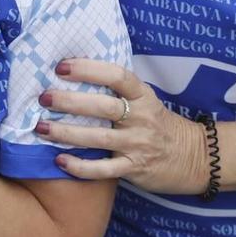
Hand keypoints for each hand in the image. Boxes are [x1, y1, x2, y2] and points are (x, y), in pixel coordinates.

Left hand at [33, 59, 207, 195]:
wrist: (194, 157)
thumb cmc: (159, 124)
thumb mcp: (146, 101)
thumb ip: (119, 92)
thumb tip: (75, 76)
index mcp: (143, 96)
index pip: (117, 76)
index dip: (89, 69)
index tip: (62, 67)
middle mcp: (141, 118)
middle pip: (103, 106)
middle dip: (70, 101)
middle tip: (44, 97)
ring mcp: (138, 144)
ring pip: (98, 138)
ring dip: (66, 133)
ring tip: (40, 128)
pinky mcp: (134, 168)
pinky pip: (103, 170)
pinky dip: (80, 167)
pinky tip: (60, 161)